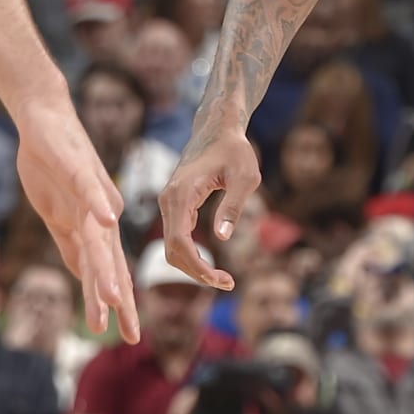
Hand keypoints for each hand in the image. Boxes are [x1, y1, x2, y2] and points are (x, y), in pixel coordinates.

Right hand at [14, 93, 136, 340]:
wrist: (46, 119)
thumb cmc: (51, 166)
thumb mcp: (57, 214)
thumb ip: (72, 244)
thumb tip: (82, 277)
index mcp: (95, 227)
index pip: (107, 271)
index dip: (116, 304)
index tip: (126, 336)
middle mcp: (101, 214)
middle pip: (110, 263)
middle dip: (119, 300)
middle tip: (130, 335)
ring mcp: (93, 193)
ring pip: (100, 236)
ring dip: (105, 267)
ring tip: (113, 298)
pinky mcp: (79, 169)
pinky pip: (90, 189)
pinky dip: (98, 204)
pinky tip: (108, 220)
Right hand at [159, 123, 261, 289]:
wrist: (218, 130)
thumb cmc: (235, 150)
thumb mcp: (245, 177)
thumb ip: (233, 206)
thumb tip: (222, 238)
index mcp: (181, 194)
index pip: (179, 242)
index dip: (198, 267)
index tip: (221, 280)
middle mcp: (168, 200)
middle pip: (172, 250)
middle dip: (197, 272)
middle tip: (227, 283)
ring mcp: (169, 204)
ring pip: (172, 247)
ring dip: (193, 267)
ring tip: (223, 279)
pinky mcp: (175, 206)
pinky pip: (177, 238)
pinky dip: (192, 256)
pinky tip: (212, 265)